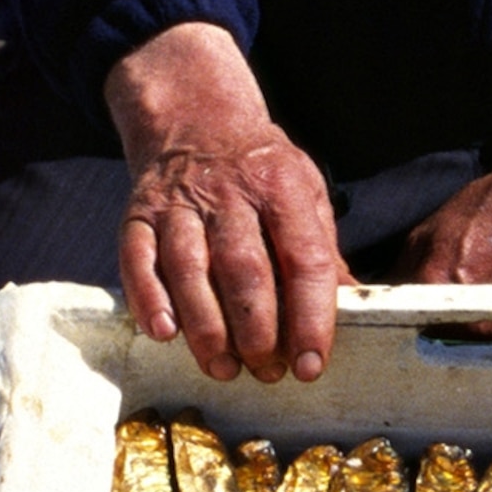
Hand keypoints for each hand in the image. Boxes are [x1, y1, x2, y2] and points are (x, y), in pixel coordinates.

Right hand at [104, 23, 347, 382]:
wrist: (195, 120)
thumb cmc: (260, 172)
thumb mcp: (305, 195)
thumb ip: (323, 253)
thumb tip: (354, 308)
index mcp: (282, 187)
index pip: (303, 259)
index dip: (310, 317)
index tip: (310, 364)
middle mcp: (229, 193)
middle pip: (244, 269)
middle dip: (257, 330)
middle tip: (267, 371)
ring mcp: (179, 204)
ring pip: (190, 270)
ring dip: (206, 327)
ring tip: (223, 367)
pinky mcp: (139, 216)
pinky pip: (137, 260)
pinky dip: (148, 298)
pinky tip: (164, 333)